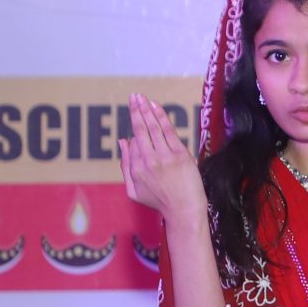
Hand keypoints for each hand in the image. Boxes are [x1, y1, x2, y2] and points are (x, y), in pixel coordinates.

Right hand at [119, 93, 206, 224]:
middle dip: (136, 110)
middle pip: (140, 130)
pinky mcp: (180, 155)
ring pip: (153, 128)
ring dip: (147, 109)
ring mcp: (164, 157)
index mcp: (136, 169)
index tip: (134, 111)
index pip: (134, 141)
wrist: (184, 210)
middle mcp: (148, 160)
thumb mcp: (133, 190)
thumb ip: (125, 166)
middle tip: (133, 96)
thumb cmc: (159, 202)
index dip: (135, 126)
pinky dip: (161, 117)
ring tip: (141, 97)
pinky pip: (168, 131)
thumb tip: (123, 141)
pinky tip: (155, 106)